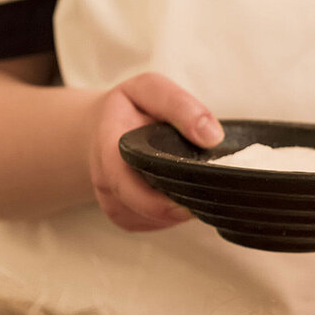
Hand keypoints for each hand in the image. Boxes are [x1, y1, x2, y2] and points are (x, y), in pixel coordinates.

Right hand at [88, 73, 223, 229]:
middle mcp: (106, 183)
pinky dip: (173, 212)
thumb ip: (179, 105)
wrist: (101, 128)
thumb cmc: (128, 109)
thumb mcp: (150, 89)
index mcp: (108, 151)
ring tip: (188, 178)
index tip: (195, 201)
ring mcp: (114, 205)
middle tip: (210, 191)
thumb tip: (212, 136)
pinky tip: (176, 188)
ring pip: (158, 221)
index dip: (165, 201)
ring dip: (180, 207)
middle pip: (149, 211)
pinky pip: (157, 225)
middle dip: (182, 205)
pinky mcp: (126, 218)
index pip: (132, 186)